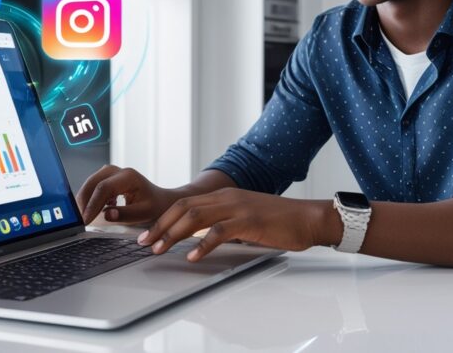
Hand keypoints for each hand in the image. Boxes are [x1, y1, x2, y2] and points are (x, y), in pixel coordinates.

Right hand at [75, 165, 180, 224]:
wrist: (161, 200)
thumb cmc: (155, 206)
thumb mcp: (144, 213)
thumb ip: (125, 214)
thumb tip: (106, 215)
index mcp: (128, 177)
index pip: (104, 188)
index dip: (93, 204)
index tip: (86, 220)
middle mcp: (118, 171)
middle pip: (93, 183)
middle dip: (84, 202)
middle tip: (79, 221)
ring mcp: (111, 173)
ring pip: (90, 183)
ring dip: (84, 200)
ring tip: (83, 218)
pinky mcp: (107, 178)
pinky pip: (93, 186)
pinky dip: (89, 198)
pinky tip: (91, 212)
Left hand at [137, 188, 339, 261]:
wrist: (308, 218)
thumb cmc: (280, 221)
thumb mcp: (245, 218)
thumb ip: (224, 223)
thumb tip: (203, 238)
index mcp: (224, 195)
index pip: (185, 203)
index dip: (163, 218)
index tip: (149, 233)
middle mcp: (227, 197)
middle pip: (183, 207)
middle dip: (160, 225)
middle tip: (144, 242)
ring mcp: (237, 207)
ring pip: (195, 217)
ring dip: (173, 234)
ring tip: (159, 248)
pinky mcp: (248, 221)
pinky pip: (218, 232)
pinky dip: (201, 245)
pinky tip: (191, 256)